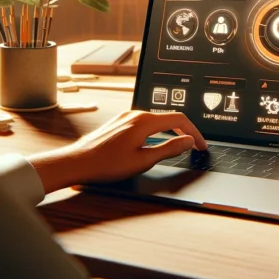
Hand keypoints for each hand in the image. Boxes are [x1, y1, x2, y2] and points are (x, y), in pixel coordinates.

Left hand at [27, 110, 207, 192]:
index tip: (201, 145)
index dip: (194, 132)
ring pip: (157, 120)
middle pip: (169, 118)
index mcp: (144, 121)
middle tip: (194, 147)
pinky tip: (155, 143)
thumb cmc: (106, 164)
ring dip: (170, 132)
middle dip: (184, 132)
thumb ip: (169, 149)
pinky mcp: (119, 122)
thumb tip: (187, 141)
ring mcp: (126, 116)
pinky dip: (157, 132)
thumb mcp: (143, 160)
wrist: (77, 162)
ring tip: (178, 146)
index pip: (179, 120)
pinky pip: (144, 123)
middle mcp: (136, 114)